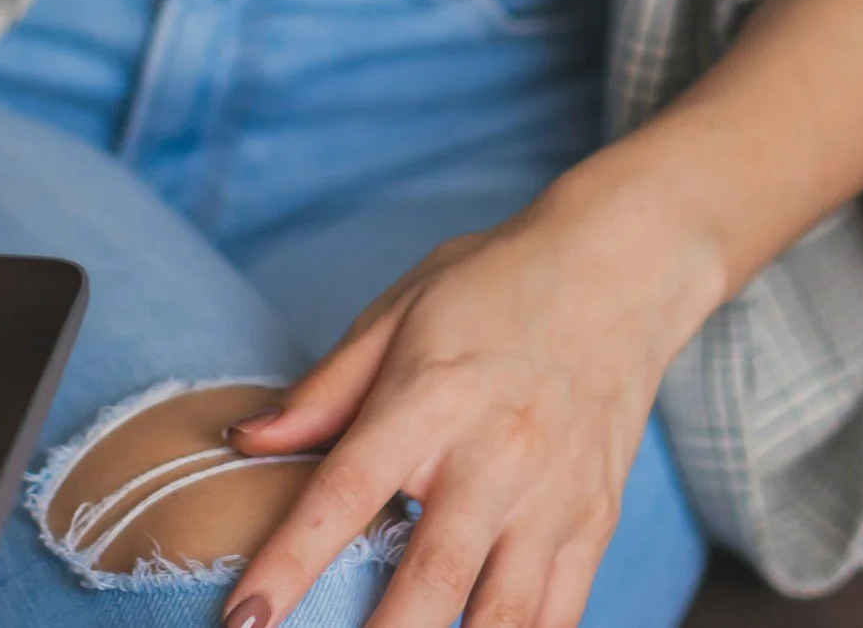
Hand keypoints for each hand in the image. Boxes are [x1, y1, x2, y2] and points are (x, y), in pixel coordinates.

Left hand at [222, 173, 725, 627]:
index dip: (289, 563)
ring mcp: (552, 499)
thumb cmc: (493, 285)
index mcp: (428, 401)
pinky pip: (559, 613)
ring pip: (502, 615)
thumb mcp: (398, 313)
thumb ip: (324, 389)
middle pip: (431, 579)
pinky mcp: (595, 523)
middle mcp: (493, 459)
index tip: (246, 618)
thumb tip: (244, 440)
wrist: (618, 270)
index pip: (345, 495)